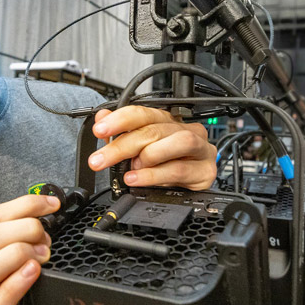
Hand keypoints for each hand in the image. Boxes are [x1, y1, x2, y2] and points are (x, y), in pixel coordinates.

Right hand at [0, 194, 58, 304]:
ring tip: (40, 257)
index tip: (52, 204)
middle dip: (22, 229)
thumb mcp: (24, 268)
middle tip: (47, 240)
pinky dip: (15, 284)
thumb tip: (55, 219)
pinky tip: (32, 274)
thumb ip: (34, 244)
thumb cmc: (15, 304)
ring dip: (15, 255)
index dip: (25, 204)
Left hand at [87, 107, 216, 190]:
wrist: (189, 191)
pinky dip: (153, 175)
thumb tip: (102, 117)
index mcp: (167, 121)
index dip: (119, 120)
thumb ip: (120, 134)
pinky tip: (138, 179)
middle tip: (101, 159)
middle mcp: (186, 130)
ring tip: (132, 169)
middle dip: (123, 146)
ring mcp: (200, 149)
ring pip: (178, 142)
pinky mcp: (205, 171)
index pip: (143, 113)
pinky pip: (179, 170)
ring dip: (149, 156)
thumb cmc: (165, 166)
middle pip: (154, 130)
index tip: (100, 130)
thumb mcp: (139, 151)